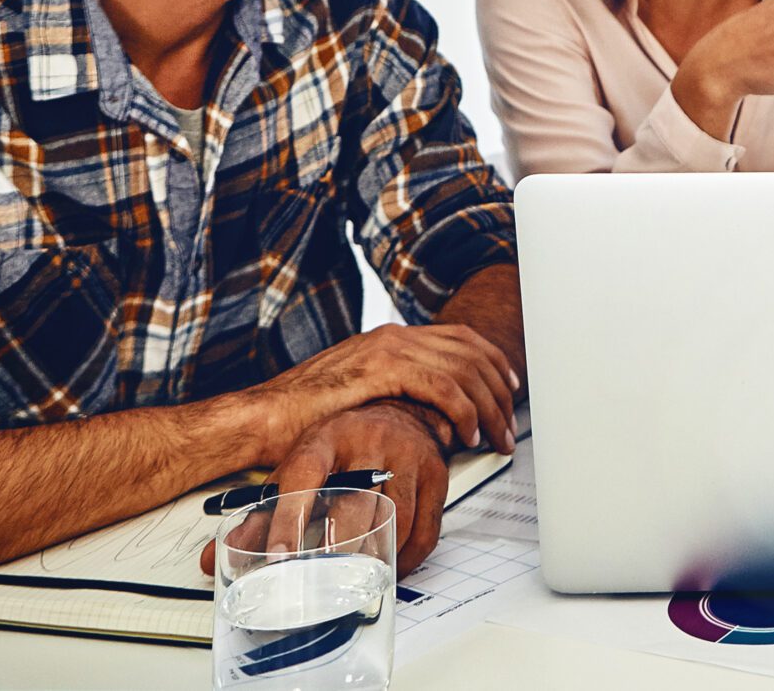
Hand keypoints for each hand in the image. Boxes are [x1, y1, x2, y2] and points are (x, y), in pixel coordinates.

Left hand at [202, 402, 451, 576]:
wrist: (398, 412)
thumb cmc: (341, 449)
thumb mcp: (297, 471)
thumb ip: (259, 517)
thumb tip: (212, 559)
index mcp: (324, 439)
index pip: (303, 478)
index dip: (288, 520)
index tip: (276, 557)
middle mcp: (367, 441)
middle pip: (353, 503)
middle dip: (337, 546)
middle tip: (321, 578)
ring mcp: (406, 455)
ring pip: (394, 518)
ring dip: (375, 556)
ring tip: (355, 578)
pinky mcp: (435, 473)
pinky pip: (425, 528)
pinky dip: (406, 557)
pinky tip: (389, 567)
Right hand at [239, 323, 519, 466]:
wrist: (263, 417)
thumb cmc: (302, 417)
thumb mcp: (357, 397)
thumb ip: (391, 396)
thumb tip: (423, 415)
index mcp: (390, 339)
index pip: (460, 340)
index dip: (491, 362)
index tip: (509, 389)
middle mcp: (395, 336)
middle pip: (470, 352)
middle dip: (498, 389)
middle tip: (510, 422)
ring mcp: (389, 350)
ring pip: (464, 370)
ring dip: (487, 406)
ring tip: (496, 436)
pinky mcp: (382, 371)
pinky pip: (442, 387)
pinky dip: (463, 411)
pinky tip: (467, 433)